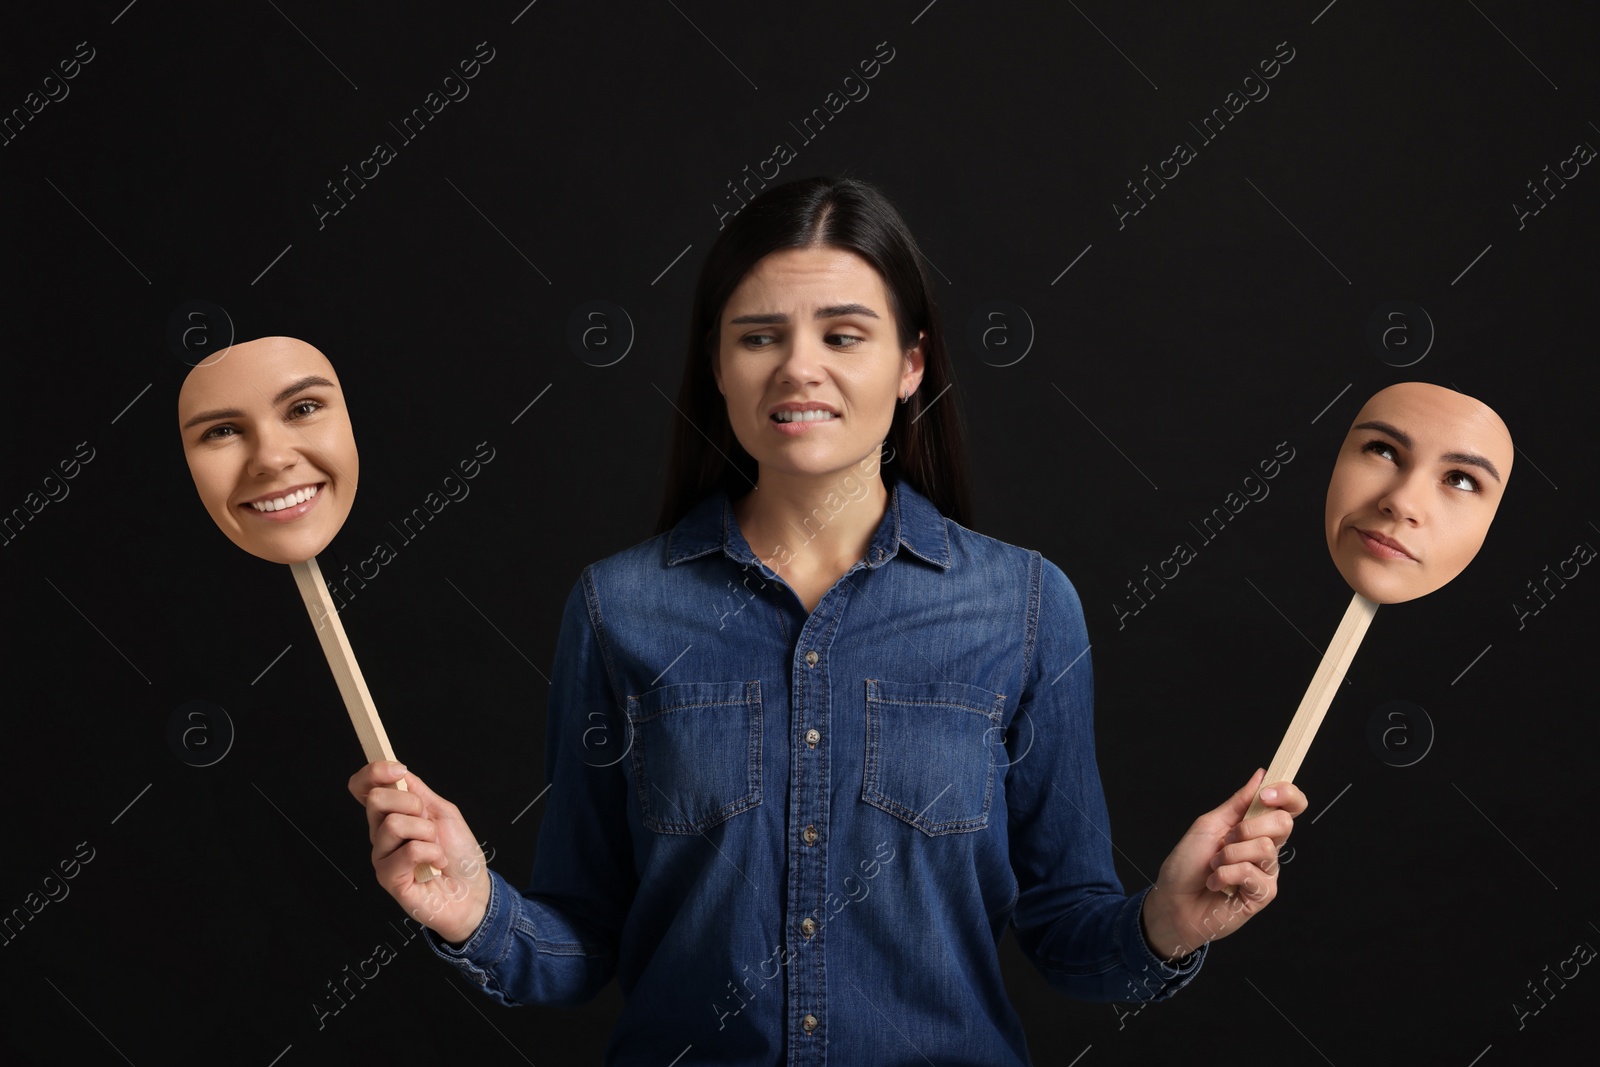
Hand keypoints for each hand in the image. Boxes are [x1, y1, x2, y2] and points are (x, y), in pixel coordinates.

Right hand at [347, 761, 491, 943]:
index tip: (398, 771)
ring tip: (436, 849)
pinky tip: (436, 864)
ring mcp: (382, 857)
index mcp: (392, 815)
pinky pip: (408, 851)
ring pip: (393, 825)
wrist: (473, 891)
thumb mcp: (443, 813)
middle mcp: (381, 835)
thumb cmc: (460, 855)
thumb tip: (397, 771)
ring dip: (427, 833)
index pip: (364, 788)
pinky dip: (432, 853)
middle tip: (430, 824)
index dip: (374, 773)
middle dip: (412, 804)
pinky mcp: (388, 879)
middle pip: (376, 800)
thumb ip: (419, 792)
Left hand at [1140, 769, 1306, 960]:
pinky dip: (1227, 874)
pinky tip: (1216, 882)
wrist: (1173, 900)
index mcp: (1254, 827)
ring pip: (1266, 849)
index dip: (1287, 795)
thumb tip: (1261, 775)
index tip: (1267, 794)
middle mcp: (1264, 848)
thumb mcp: (1208, 825)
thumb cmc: (1186, 864)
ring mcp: (1266, 872)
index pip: (1288, 807)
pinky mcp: (1263, 895)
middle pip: (1284, 824)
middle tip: (1226, 839)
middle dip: (1250, 827)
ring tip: (1215, 865)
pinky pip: (1254, 874)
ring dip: (1230, 854)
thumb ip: (1238, 802)